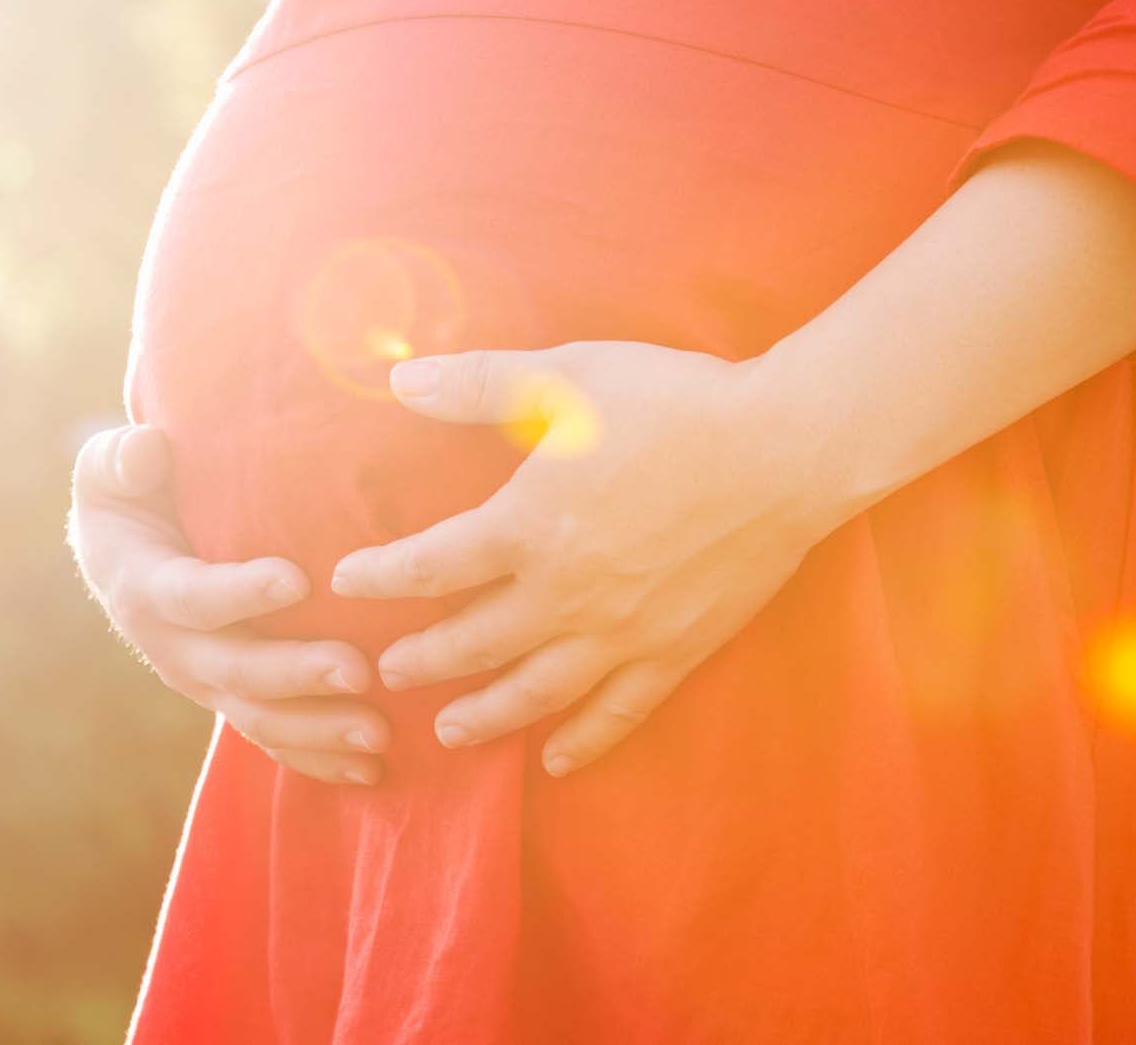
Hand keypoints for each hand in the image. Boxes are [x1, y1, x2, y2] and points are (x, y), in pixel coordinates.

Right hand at [69, 422, 390, 785]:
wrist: (121, 558)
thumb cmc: (128, 498)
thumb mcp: (109, 471)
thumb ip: (121, 460)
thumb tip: (149, 450)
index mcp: (145, 588)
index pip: (193, 596)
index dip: (240, 591)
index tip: (297, 579)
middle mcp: (173, 648)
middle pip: (236, 670)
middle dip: (298, 675)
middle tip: (359, 670)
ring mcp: (205, 682)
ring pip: (260, 717)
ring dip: (319, 730)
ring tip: (379, 735)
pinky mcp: (233, 701)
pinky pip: (274, 740)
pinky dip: (319, 760)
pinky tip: (371, 772)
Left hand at [329, 342, 852, 778]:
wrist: (788, 448)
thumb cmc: (676, 401)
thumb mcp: (568, 375)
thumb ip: (477, 383)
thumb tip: (397, 378)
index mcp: (530, 525)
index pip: (430, 565)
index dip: (381, 577)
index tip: (347, 583)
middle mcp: (567, 593)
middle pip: (473, 642)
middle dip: (422, 659)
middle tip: (386, 672)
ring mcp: (623, 632)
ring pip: (536, 692)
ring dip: (484, 714)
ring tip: (448, 731)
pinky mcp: (676, 651)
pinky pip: (618, 713)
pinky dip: (583, 743)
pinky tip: (556, 761)